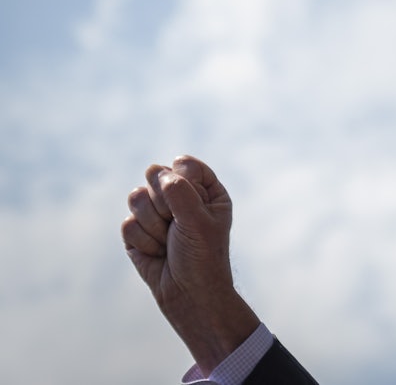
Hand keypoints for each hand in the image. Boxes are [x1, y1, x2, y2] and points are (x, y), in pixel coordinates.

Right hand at [122, 155, 258, 372]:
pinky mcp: (137, 231)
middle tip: (177, 225)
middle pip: (155, 174)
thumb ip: (179, 192)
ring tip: (168, 242)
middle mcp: (180, 196)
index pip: (183, 164)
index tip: (193, 207)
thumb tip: (158, 173)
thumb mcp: (198, 220)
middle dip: (163, 203)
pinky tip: (157, 253)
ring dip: (152, 225)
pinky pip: (127, 223)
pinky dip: (142, 241)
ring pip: (136, 197)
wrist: (187, 294)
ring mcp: (157, 212)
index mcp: (205, 189)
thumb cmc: (202, 256)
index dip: (182, 182)